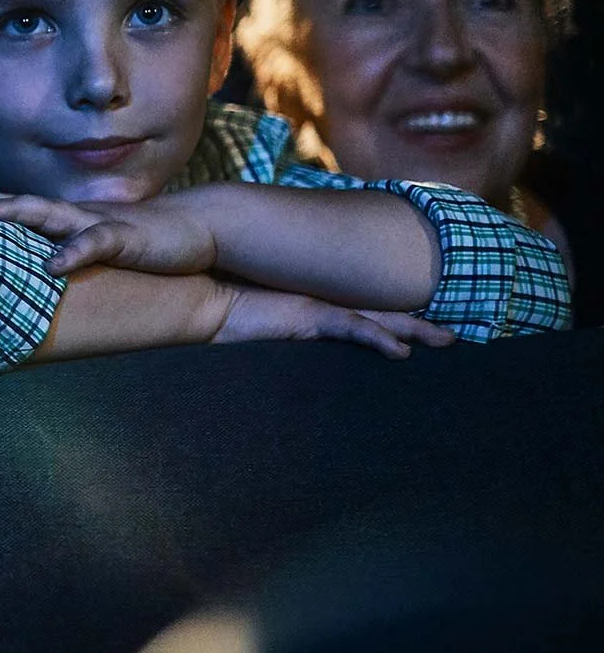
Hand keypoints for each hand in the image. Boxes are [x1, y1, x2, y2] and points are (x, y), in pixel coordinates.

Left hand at [0, 193, 216, 276]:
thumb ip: (70, 253)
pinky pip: (93, 243)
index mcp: (67, 219)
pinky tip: (50, 265)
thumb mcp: (99, 248)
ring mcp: (97, 223)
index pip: (15, 210)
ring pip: (47, 213)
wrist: (199, 228)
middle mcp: (74, 215)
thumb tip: (40, 273)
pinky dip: (71, 253)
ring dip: (12, 212)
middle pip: (18, 204)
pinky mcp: (124, 237)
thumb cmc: (145, 242)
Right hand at [213, 285, 456, 358]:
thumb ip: (273, 325)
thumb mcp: (256, 323)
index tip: (421, 330)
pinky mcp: (308, 316)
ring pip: (379, 316)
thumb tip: (281, 345)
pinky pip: (352, 328)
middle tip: (455, 335)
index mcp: (313, 305)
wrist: (198, 299)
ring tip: (449, 340)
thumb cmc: (220, 311)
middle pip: (382, 310)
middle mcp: (321, 301)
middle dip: (419, 322)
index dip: (394, 317)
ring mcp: (317, 306)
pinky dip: (379, 338)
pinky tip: (401, 353)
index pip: (362, 310)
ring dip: (415, 328)